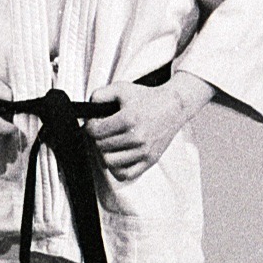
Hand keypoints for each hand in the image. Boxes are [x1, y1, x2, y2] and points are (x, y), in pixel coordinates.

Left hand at [85, 73, 214, 181]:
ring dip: (106, 152)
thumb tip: (89, 107)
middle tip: (104, 132)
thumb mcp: (122, 88)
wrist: (173, 106)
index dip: (90, 127)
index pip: (96, 131)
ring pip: (110, 161)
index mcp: (128, 119)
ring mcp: (144, 151)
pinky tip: (118, 157)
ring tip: (111, 143)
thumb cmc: (147, 98)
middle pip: (101, 146)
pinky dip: (117, 168)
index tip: (93, 124)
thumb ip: (100, 94)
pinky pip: (126, 174)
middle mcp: (137, 137)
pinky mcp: (150, 160)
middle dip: (98, 138)